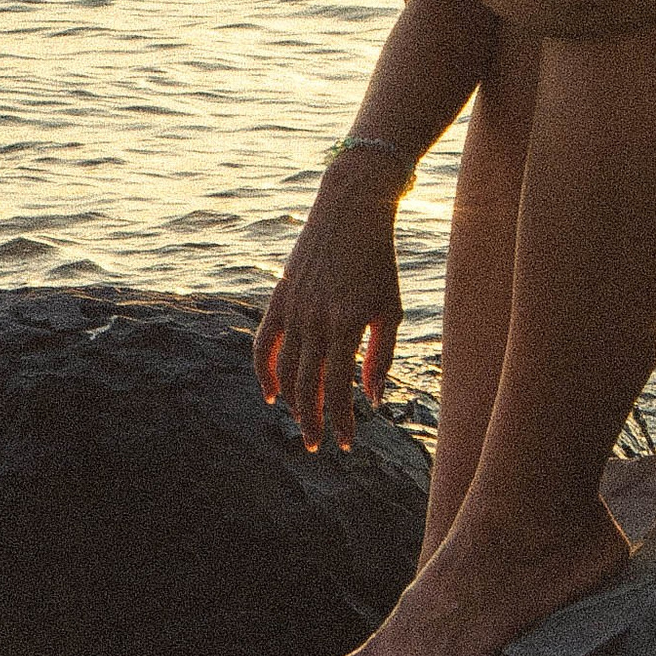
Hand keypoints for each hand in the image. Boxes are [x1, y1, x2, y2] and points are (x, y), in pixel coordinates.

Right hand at [254, 161, 403, 454]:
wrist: (353, 209)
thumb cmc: (380, 262)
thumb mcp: (392, 307)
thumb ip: (382, 356)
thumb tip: (374, 400)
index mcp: (349, 323)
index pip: (338, 388)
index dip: (341, 420)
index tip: (348, 443)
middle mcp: (317, 319)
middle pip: (307, 386)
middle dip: (312, 421)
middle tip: (317, 446)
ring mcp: (295, 308)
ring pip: (285, 370)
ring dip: (292, 403)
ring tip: (303, 423)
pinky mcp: (280, 297)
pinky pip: (263, 343)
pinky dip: (263, 371)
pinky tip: (272, 394)